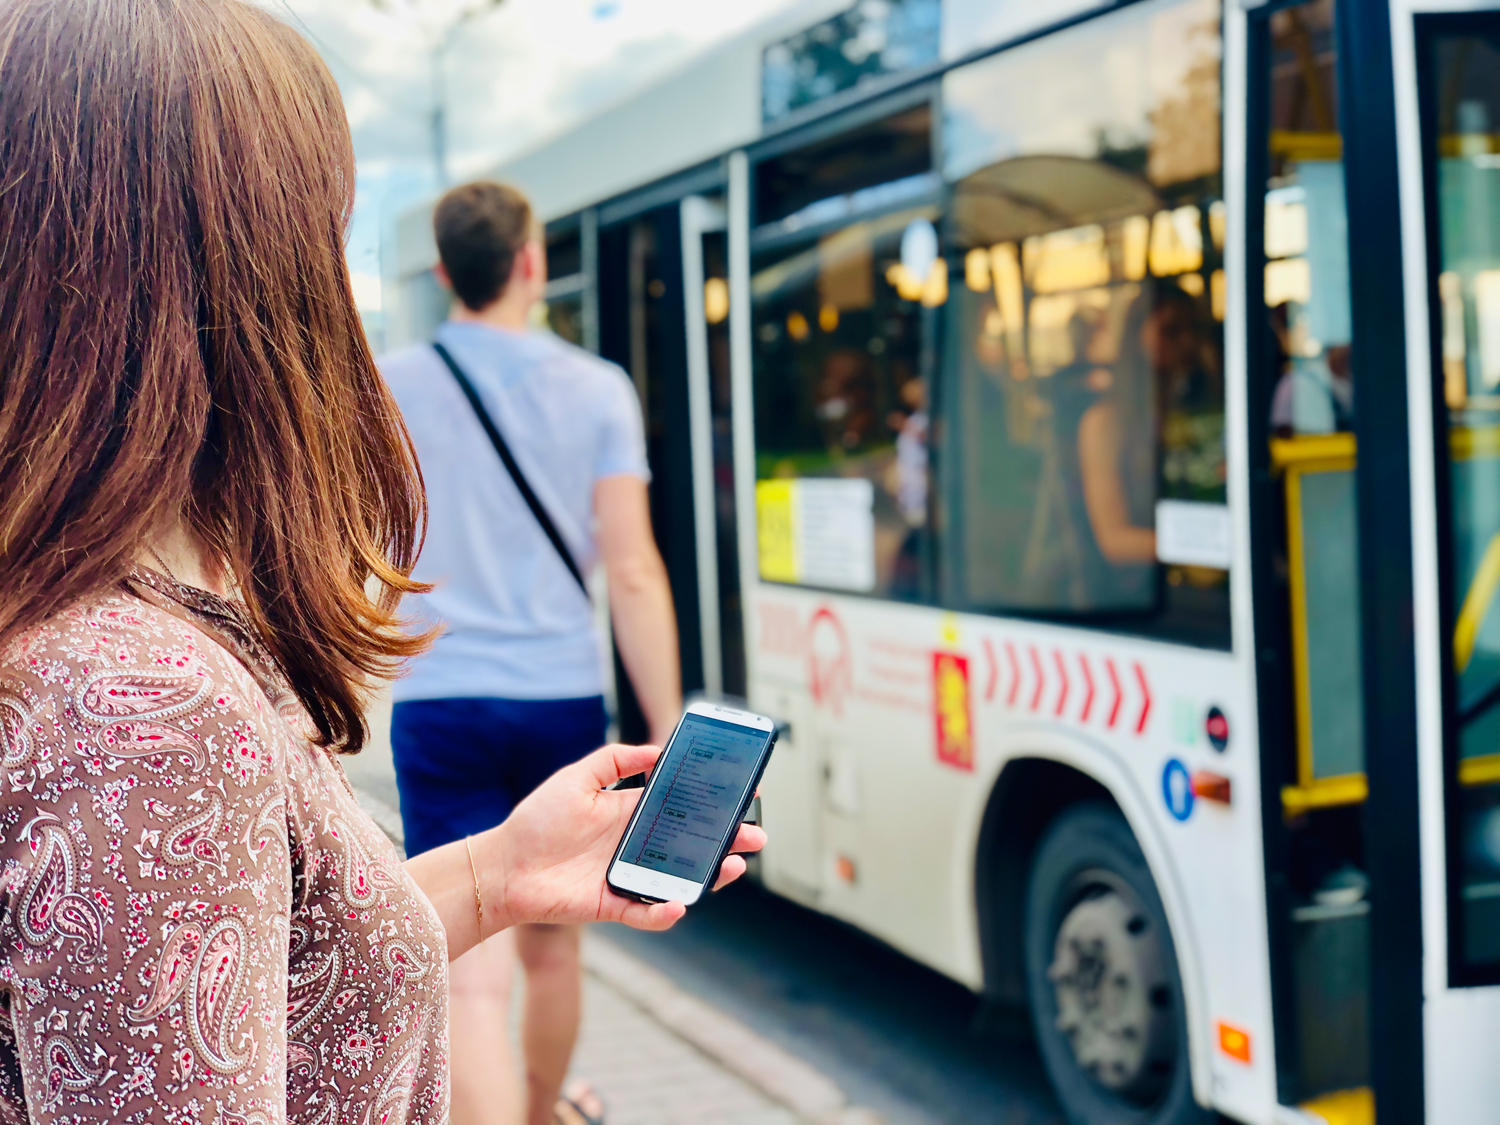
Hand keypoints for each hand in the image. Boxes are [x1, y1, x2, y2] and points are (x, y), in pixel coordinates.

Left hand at [481, 743, 766, 933]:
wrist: (502, 866)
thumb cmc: (536, 820)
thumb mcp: (576, 777)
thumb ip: (615, 760)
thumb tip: (657, 749)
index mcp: (631, 814)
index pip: (683, 808)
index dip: (713, 804)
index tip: (742, 794)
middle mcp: (636, 846)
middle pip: (692, 845)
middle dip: (726, 840)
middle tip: (755, 835)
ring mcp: (628, 877)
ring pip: (680, 879)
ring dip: (710, 876)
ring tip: (735, 865)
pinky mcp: (613, 905)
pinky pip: (647, 912)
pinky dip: (664, 912)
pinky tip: (680, 903)